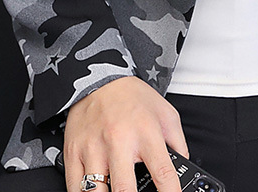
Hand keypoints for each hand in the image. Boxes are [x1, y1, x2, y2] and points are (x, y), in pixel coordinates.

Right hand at [63, 76, 189, 191]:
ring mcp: (94, 148)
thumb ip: (178, 143)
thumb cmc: (134, 97)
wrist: (101, 78)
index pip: (163, 173)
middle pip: (125, 190)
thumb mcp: (166, 113)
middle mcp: (119, 141)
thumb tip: (184, 167)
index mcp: (146, 132)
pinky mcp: (74, 151)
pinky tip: (96, 191)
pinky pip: (74, 187)